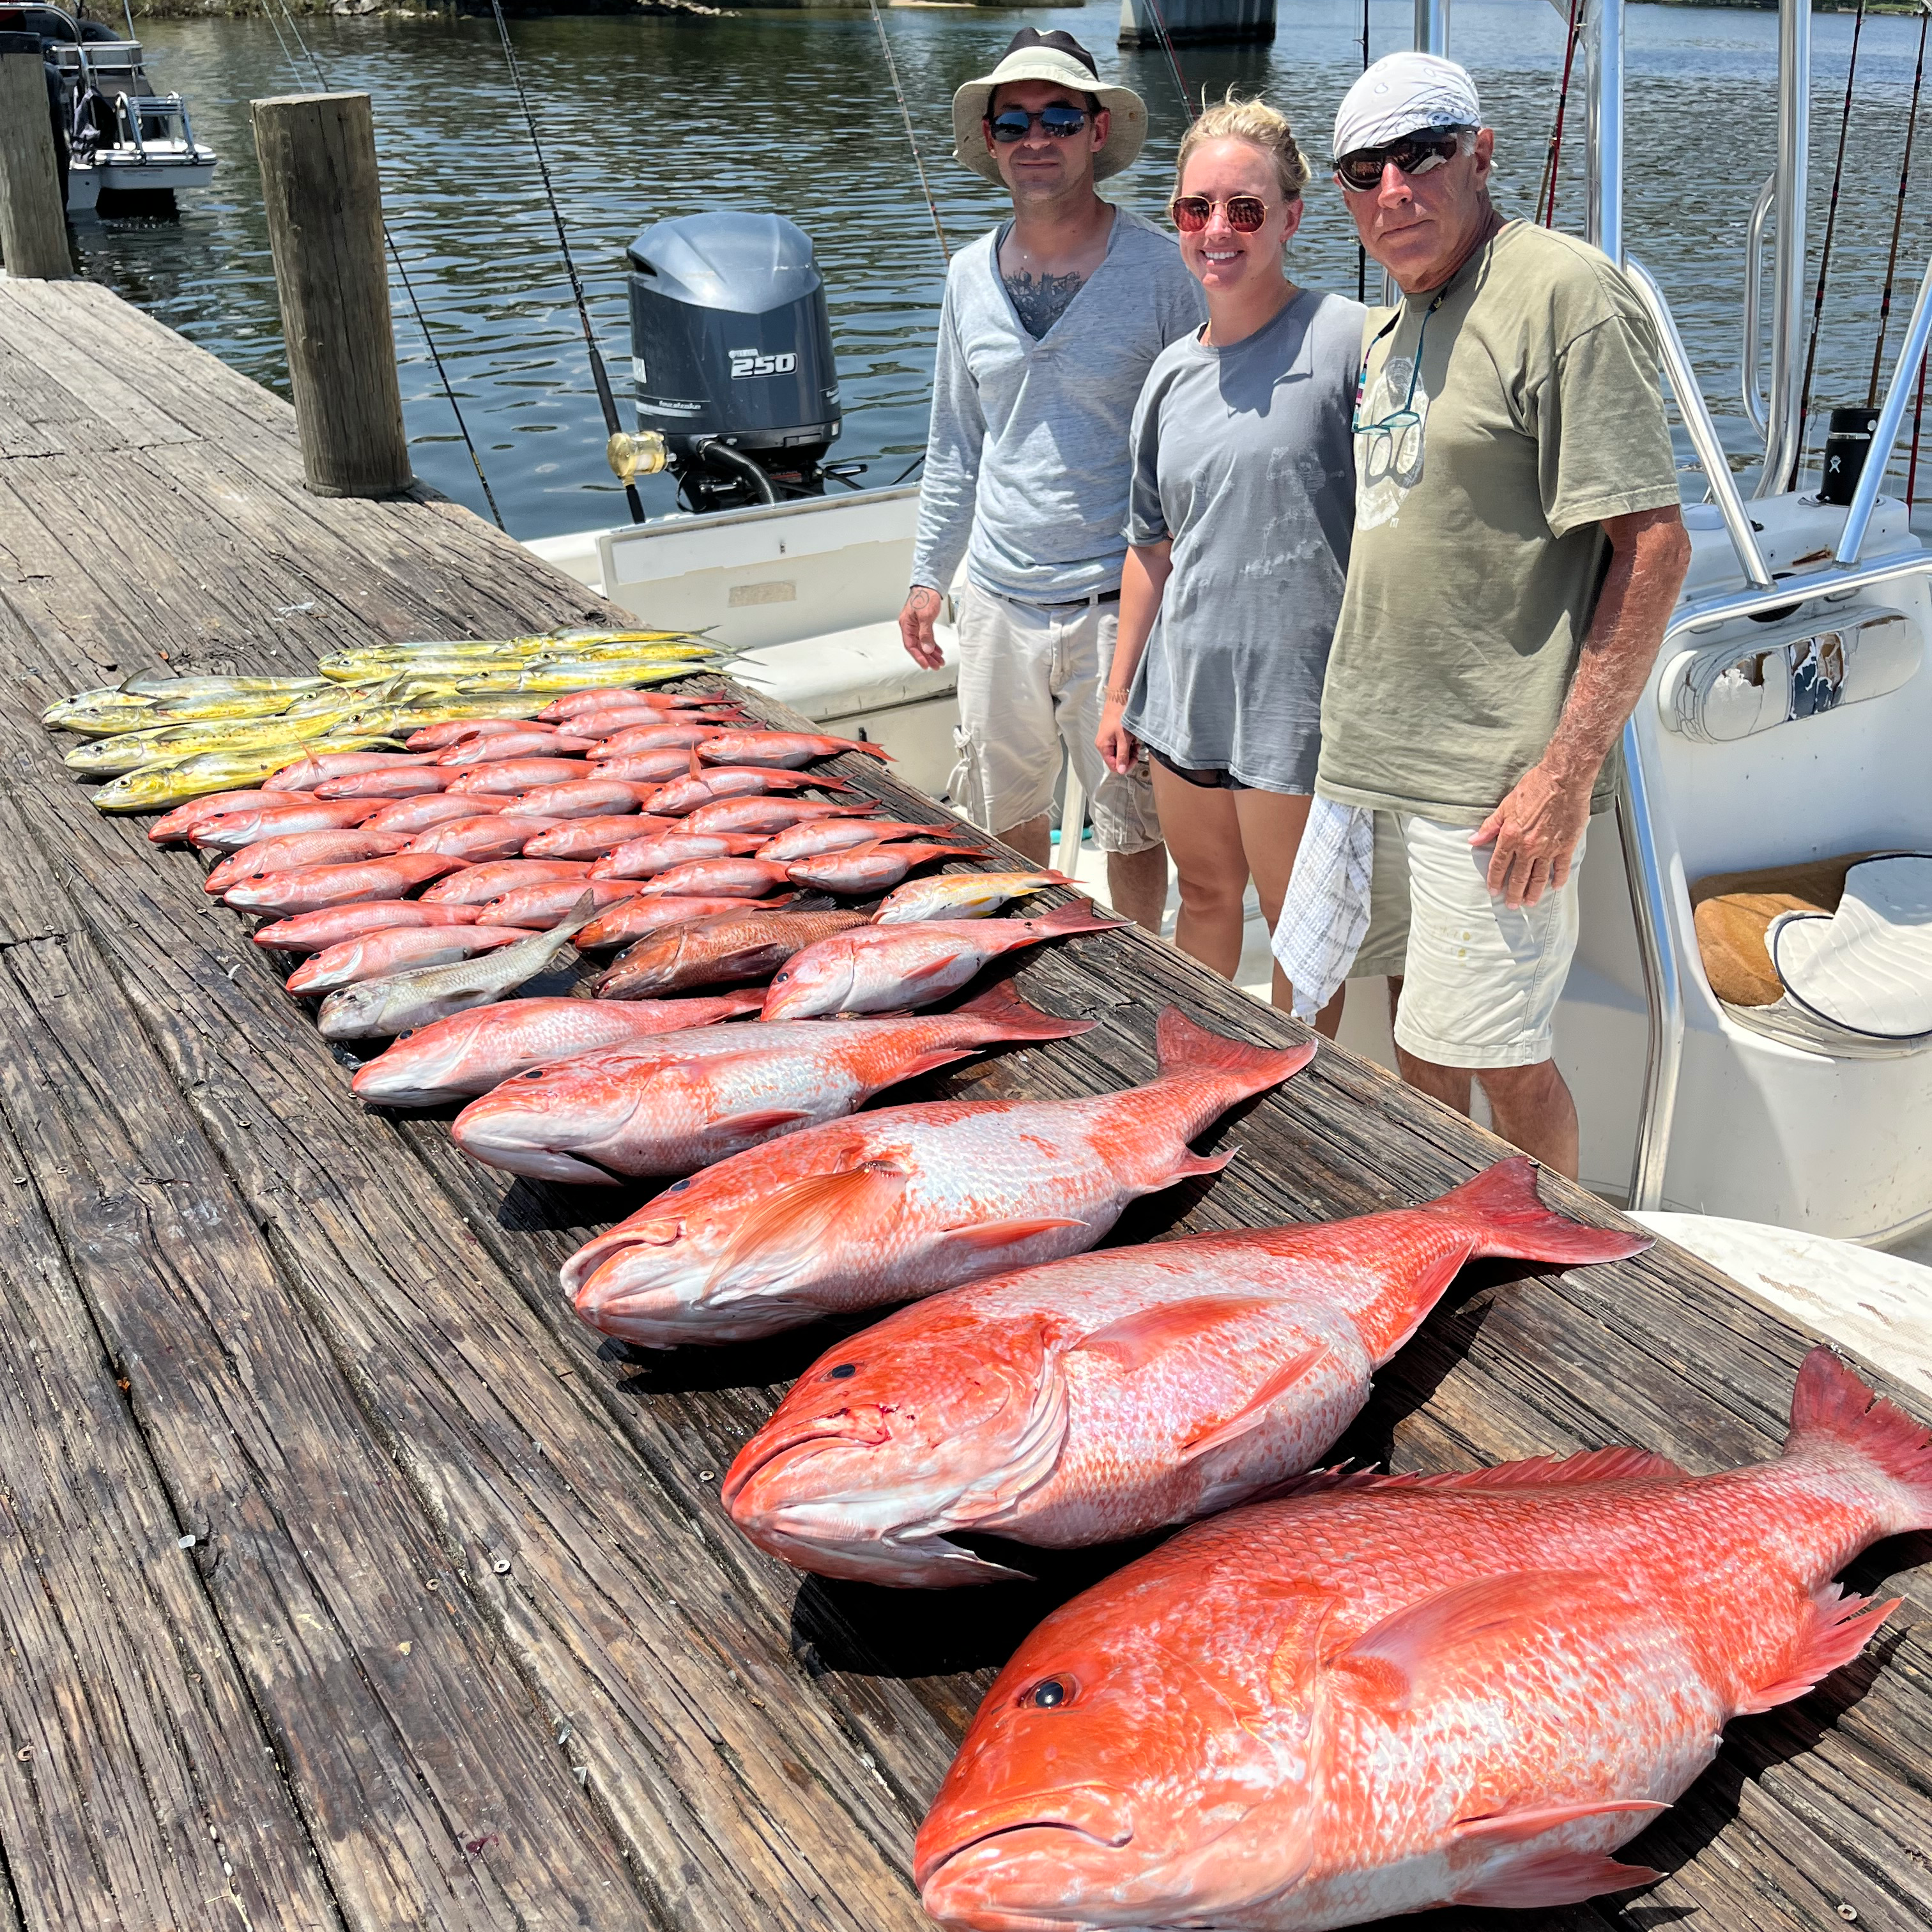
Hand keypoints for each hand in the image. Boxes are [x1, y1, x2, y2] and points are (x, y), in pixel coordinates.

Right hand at [899, 586, 943, 668]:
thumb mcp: (925, 616)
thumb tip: (926, 648)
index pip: (911, 645)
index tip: (926, 665)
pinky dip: (932, 645)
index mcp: (906, 624)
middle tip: (935, 666)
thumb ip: (926, 633)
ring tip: (939, 661)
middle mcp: (910, 626)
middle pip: (918, 646)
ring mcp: (916, 625)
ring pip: (923, 643)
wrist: (930, 585)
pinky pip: (926, 637)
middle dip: (927, 657)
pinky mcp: (922, 623)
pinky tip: (937, 650)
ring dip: (931, 653)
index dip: (918, 656)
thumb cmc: (925, 596)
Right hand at [1095, 702, 1137, 775]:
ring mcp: (1107, 739)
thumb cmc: (1120, 718)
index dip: (1125, 765)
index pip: (1113, 766)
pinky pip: (1119, 745)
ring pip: (1118, 752)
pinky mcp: (1111, 735)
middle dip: (1128, 757)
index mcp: (1103, 747)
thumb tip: (1121, 771)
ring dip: (1128, 750)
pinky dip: (1126, 743)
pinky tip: (1132, 738)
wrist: (1118, 700)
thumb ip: (1123, 755)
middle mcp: (1102, 745)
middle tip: (1137, 749)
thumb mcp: (1124, 739)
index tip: (1135, 758)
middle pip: (1116, 759)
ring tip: (1135, 742)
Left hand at [1469, 760, 1591, 907]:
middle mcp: (1528, 846)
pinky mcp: (1566, 845)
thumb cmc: (1535, 787)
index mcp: (1511, 836)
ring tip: (1530, 902)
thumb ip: (1490, 826)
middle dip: (1513, 893)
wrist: (1563, 780)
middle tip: (1511, 905)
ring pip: (1539, 877)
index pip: (1499, 865)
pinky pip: (1561, 867)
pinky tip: (1555, 886)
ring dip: (1533, 892)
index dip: (1495, 880)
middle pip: (1519, 877)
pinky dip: (1558, 879)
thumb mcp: (1505, 806)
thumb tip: (1474, 840)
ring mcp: (1548, 848)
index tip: (1493, 891)